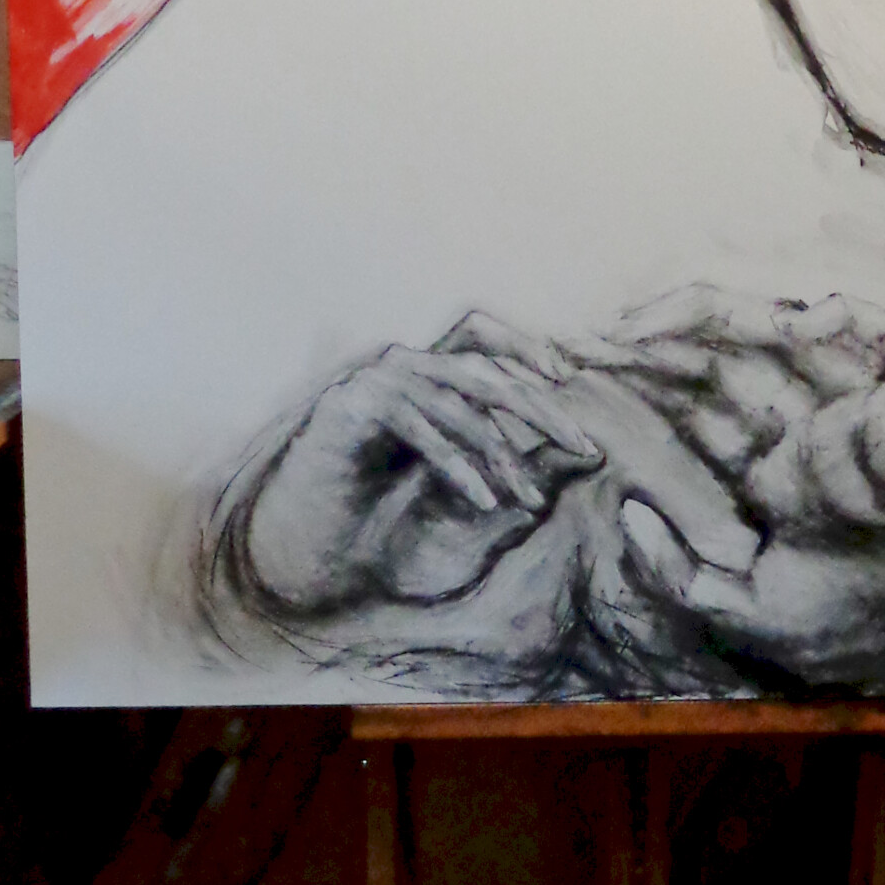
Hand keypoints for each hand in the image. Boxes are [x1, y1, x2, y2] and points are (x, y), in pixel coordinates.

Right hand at [240, 326, 599, 614]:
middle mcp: (401, 366)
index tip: (567, 377)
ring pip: (458, 403)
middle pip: (485, 371)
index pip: (480, 335)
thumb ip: (500, 460)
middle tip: (584, 447)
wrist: (301, 549)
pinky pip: (420, 430)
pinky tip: (484, 502)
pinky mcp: (351, 409)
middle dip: (541, 410)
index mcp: (422, 374)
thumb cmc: (377, 519)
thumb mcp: (453, 487)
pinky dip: (457, 466)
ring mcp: (374, 382)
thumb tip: (569, 451)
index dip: (525, 344)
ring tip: (528, 502)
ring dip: (501, 456)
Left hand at [577, 287, 884, 678]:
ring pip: (783, 331)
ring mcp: (852, 406)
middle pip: (724, 359)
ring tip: (636, 327)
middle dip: (656, 344)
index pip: (698, 412)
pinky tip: (804, 319)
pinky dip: (853, 316)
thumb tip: (626, 513)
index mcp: (774, 469)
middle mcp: (806, 425)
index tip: (574, 379)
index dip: (641, 392)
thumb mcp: (751, 609)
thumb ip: (683, 571)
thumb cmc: (868, 619)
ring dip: (713, 316)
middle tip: (584, 343)